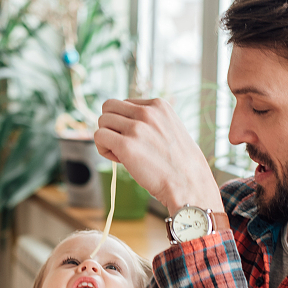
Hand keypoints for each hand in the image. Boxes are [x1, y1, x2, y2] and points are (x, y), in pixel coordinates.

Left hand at [94, 98, 222, 214]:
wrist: (188, 183)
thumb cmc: (179, 163)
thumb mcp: (171, 128)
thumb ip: (151, 121)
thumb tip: (125, 122)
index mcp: (158, 105)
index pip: (124, 103)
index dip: (125, 122)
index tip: (136, 139)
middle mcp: (147, 112)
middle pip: (108, 108)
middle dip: (111, 126)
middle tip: (123, 144)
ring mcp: (136, 128)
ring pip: (102, 121)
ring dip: (106, 138)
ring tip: (122, 153)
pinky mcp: (126, 145)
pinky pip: (99, 137)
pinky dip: (103, 148)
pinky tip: (118, 159)